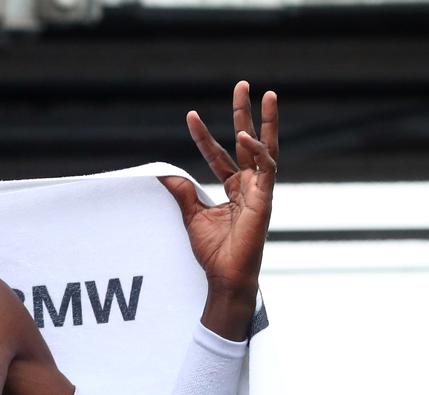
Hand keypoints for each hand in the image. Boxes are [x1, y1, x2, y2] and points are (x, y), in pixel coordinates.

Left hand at [161, 81, 277, 299]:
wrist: (225, 275)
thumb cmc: (213, 251)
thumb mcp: (191, 215)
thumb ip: (181, 191)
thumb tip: (162, 172)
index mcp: (234, 188)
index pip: (217, 155)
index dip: (204, 135)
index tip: (189, 115)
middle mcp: (249, 185)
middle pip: (248, 142)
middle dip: (246, 113)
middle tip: (243, 85)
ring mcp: (260, 191)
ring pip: (265, 148)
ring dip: (265, 122)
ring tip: (265, 94)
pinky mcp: (266, 200)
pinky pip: (266, 169)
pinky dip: (257, 152)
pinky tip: (247, 136)